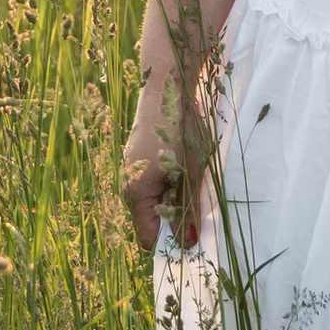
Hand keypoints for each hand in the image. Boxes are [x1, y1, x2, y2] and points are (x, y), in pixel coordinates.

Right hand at [119, 63, 212, 253]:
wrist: (168, 87)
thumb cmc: (179, 133)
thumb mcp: (190, 175)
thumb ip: (187, 210)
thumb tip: (187, 242)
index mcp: (135, 194)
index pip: (147, 237)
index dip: (171, 241)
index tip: (194, 236)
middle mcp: (128, 183)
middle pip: (153, 216)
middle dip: (177, 217)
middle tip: (201, 205)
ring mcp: (133, 166)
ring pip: (157, 195)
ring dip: (177, 195)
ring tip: (196, 179)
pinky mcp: (141, 152)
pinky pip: (156, 178)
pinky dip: (173, 178)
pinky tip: (187, 162)